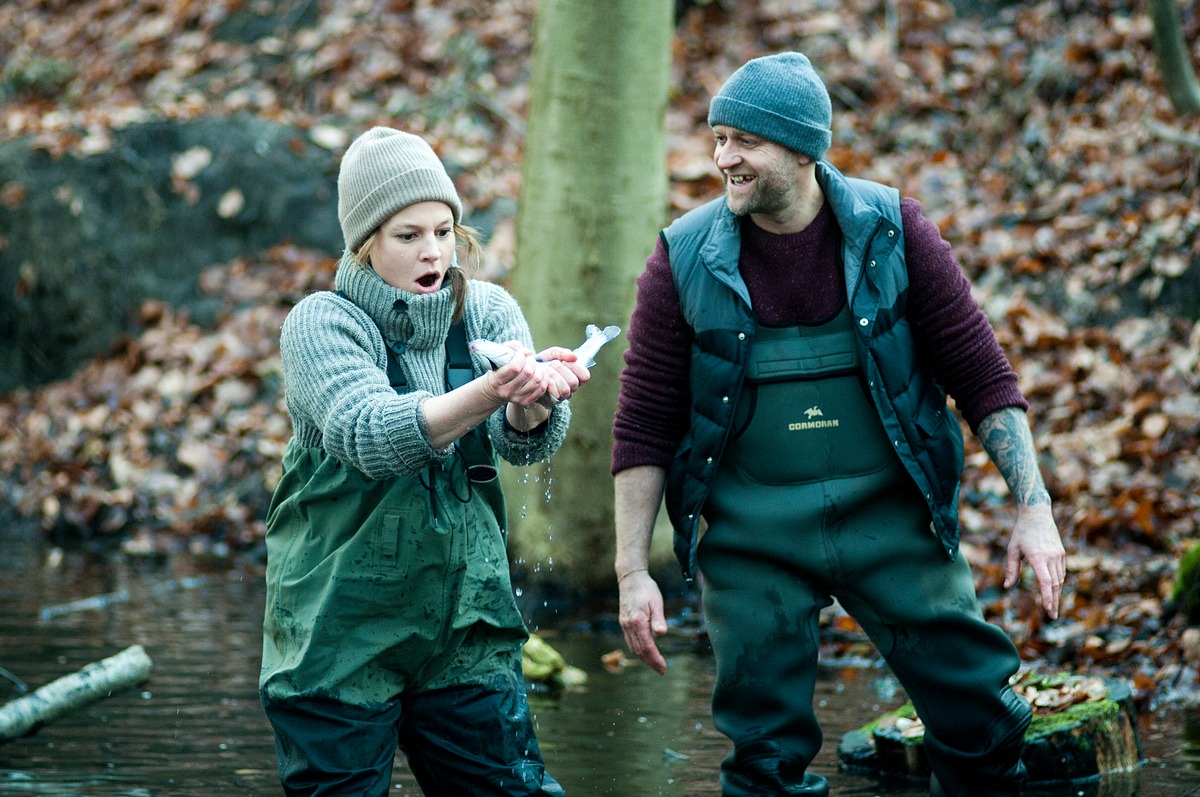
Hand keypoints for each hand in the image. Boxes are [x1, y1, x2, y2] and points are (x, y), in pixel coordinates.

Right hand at [483, 343, 555, 407]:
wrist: (495, 389)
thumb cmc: (499, 368)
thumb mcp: (501, 355)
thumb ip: (513, 348)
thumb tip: (528, 353)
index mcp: (497, 380)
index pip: (514, 368)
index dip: (521, 357)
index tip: (521, 354)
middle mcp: (506, 391)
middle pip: (527, 373)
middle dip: (531, 361)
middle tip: (529, 359)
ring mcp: (516, 398)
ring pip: (536, 381)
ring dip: (539, 369)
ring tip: (535, 366)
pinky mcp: (525, 402)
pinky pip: (541, 389)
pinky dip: (544, 379)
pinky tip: (539, 374)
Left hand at [536, 346, 589, 401]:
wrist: (528, 372)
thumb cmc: (543, 363)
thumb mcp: (553, 354)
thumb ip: (563, 353)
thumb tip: (575, 357)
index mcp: (575, 376)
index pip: (585, 376)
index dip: (576, 367)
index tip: (565, 361)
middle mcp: (571, 388)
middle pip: (574, 382)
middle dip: (561, 370)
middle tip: (552, 364)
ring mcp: (562, 396)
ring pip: (566, 389)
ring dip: (555, 376)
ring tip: (547, 370)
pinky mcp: (552, 401)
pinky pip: (555, 394)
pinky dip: (548, 384)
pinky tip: (544, 379)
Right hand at [618, 569, 668, 674]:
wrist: (630, 578)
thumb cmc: (646, 588)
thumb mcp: (656, 601)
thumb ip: (658, 618)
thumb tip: (662, 634)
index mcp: (638, 621)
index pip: (647, 646)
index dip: (655, 659)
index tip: (664, 668)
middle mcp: (628, 625)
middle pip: (639, 651)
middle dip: (650, 663)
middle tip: (662, 671)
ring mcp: (624, 625)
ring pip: (633, 648)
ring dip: (644, 658)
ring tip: (655, 664)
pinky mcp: (624, 622)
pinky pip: (630, 641)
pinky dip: (637, 650)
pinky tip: (644, 652)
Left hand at [1004, 503, 1065, 618]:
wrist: (1037, 514)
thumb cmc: (1021, 532)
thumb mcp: (1012, 549)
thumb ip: (1011, 569)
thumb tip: (1008, 586)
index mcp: (1038, 557)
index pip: (1046, 581)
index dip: (1047, 596)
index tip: (1048, 609)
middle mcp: (1051, 557)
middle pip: (1055, 584)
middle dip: (1054, 601)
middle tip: (1052, 616)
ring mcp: (1058, 555)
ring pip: (1060, 579)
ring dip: (1057, 593)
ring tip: (1053, 607)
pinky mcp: (1061, 553)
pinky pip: (1061, 571)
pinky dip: (1058, 582)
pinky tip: (1054, 590)